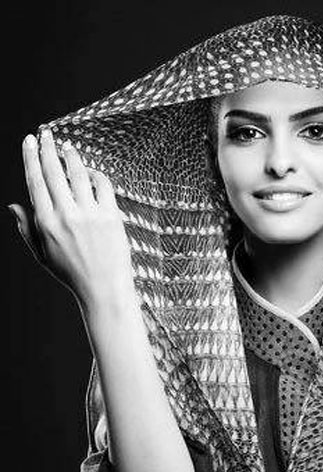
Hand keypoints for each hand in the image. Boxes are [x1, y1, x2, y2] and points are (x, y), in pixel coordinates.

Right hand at [10, 128, 135, 308]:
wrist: (104, 289)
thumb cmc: (73, 273)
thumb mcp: (42, 254)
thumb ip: (27, 228)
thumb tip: (13, 205)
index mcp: (46, 223)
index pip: (35, 181)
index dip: (31, 157)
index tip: (29, 141)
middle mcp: (66, 215)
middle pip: (54, 171)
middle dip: (48, 148)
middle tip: (46, 134)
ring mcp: (91, 214)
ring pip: (79, 174)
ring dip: (72, 156)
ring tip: (67, 147)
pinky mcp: (111, 216)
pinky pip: (103, 185)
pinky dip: (96, 174)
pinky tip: (92, 172)